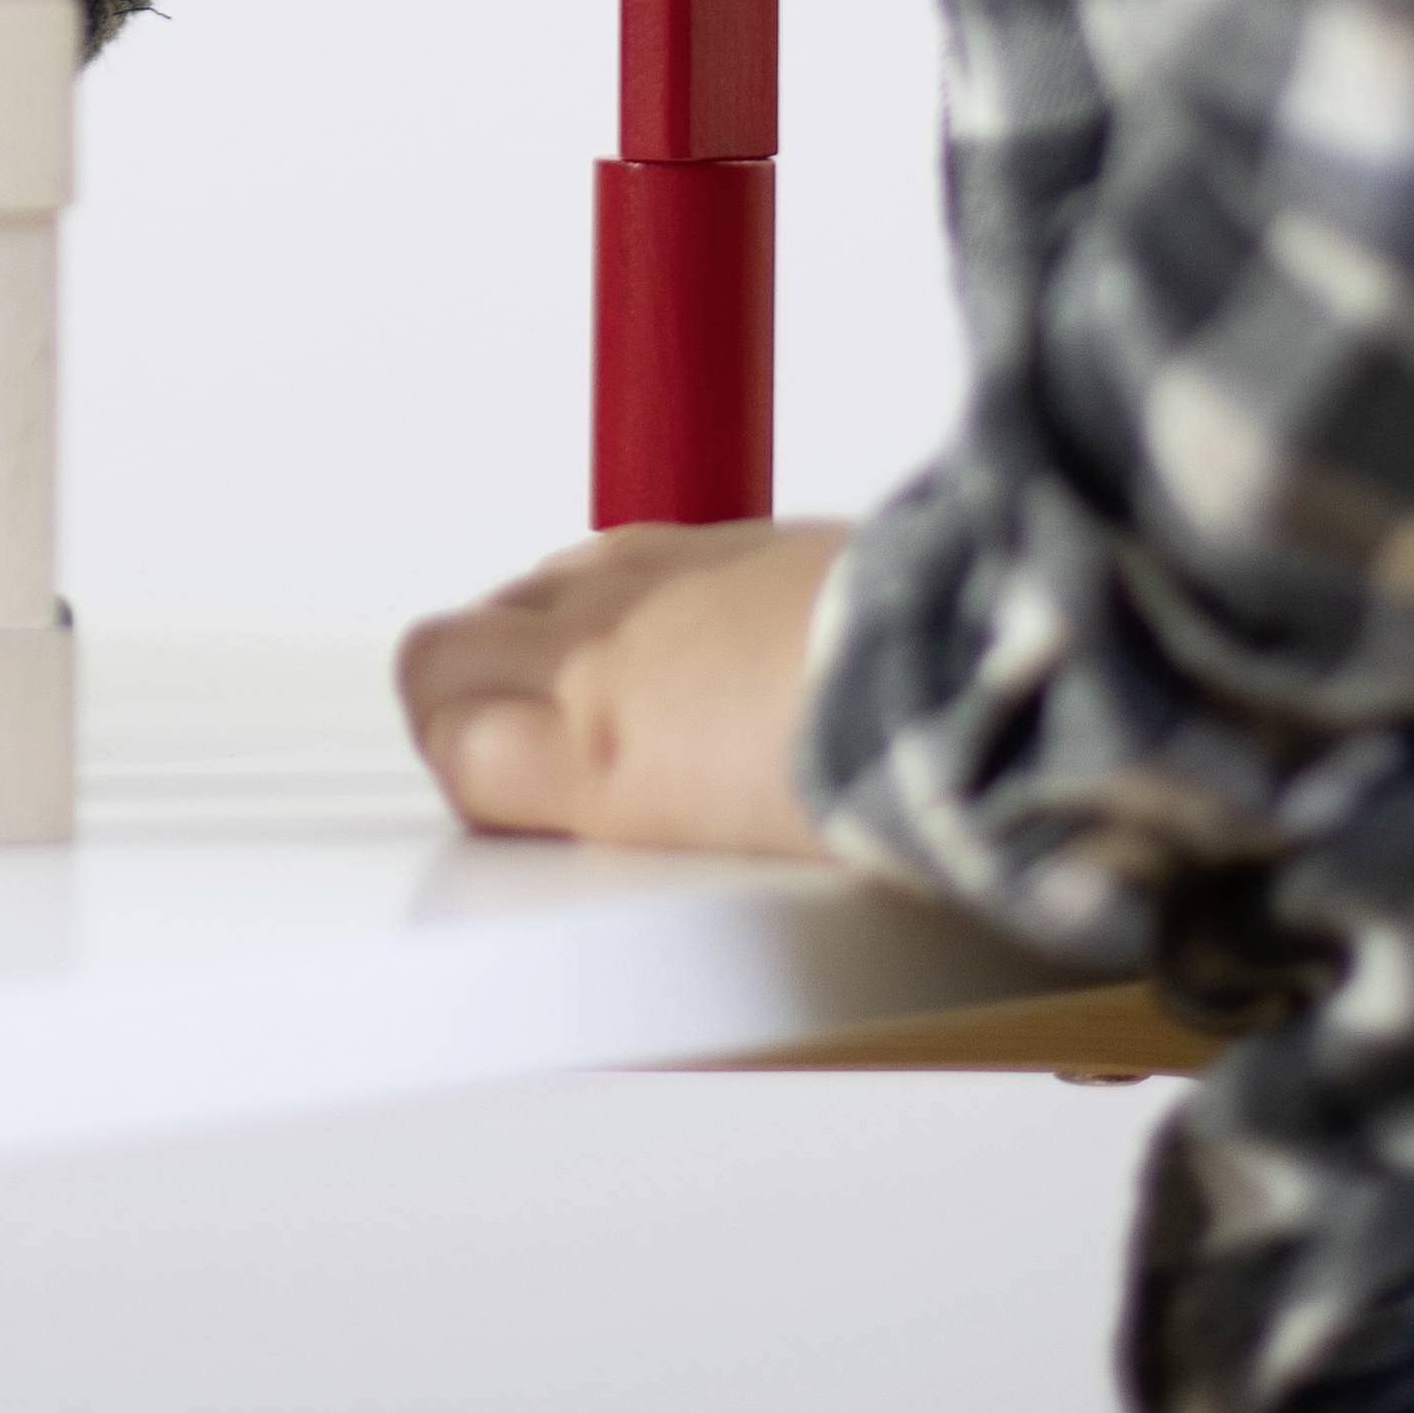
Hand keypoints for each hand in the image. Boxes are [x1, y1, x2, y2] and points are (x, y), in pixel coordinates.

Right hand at [394, 519, 847, 855]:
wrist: (974, 677)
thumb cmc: (880, 791)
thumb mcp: (732, 875)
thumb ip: (645, 839)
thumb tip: (611, 845)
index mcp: (601, 750)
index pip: (451, 747)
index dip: (469, 782)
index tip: (510, 810)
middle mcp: (606, 649)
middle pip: (439, 653)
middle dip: (458, 702)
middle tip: (516, 754)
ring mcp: (657, 578)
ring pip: (519, 595)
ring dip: (530, 644)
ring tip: (597, 701)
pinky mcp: (722, 537)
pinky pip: (606, 558)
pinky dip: (608, 600)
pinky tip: (670, 644)